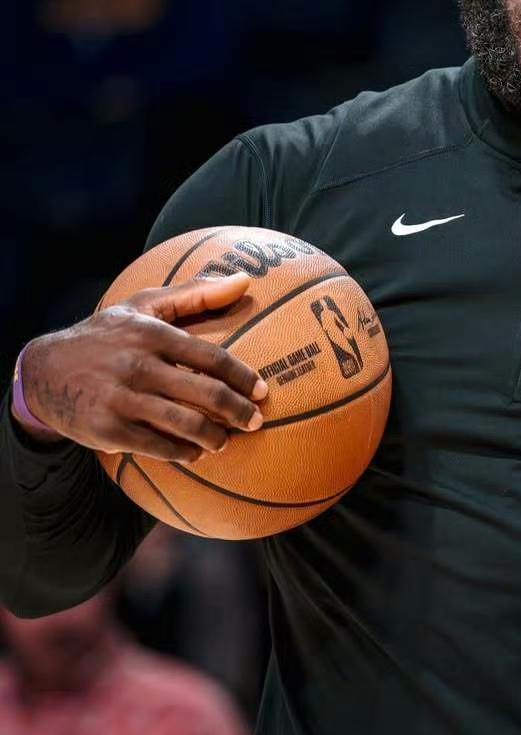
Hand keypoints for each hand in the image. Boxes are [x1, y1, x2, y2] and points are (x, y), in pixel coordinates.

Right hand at [17, 272, 267, 464]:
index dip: (242, 378)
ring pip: (185, 425)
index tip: (262, 391)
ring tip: (225, 441)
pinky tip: (195, 452)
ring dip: (215, 438)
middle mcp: (137, 366)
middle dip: (238, 412)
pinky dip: (183, 453)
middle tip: (255, 422)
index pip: (211, 358)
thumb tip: (245, 280)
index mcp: (151, 335)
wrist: (44, 371)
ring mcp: (122, 400)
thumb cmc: (106, 336)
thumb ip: (195, 294)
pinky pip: (158, 447)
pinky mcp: (108, 430)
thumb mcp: (143, 306)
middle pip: (205, 394)